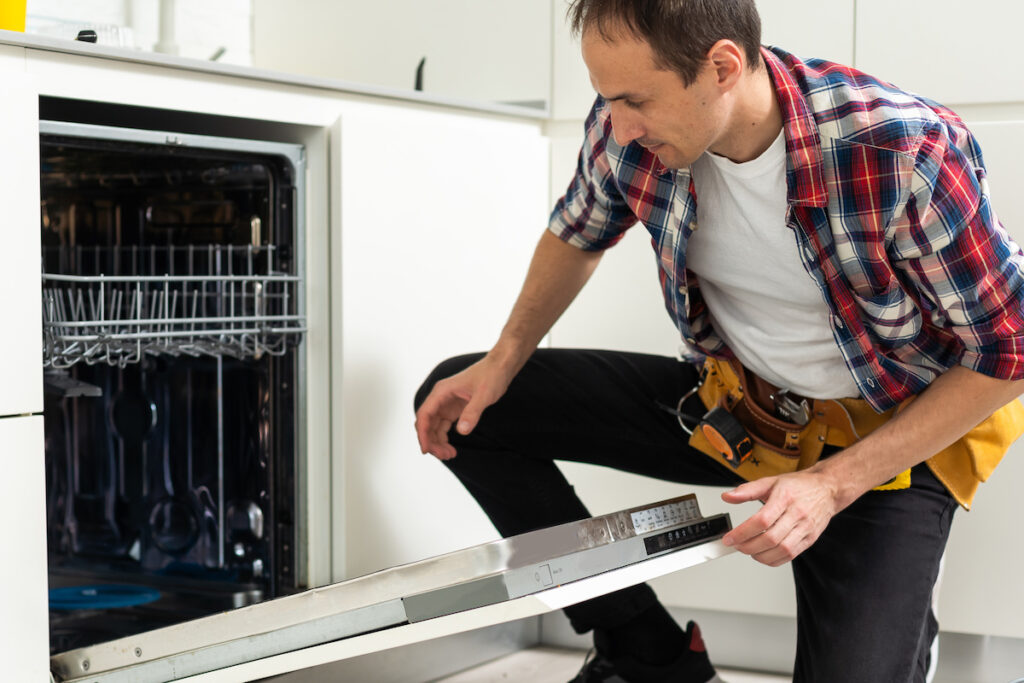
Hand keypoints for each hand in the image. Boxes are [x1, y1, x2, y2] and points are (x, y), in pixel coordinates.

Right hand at [414, 355, 513, 460]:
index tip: (426, 450)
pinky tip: (452, 448)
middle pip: (427, 423)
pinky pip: (443, 426)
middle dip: (432, 441)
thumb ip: (472, 412)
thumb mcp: (484, 395)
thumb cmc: (491, 376)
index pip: (424, 415)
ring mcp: (446, 404)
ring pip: (434, 427)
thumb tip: (462, 431)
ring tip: (450, 455)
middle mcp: (440, 398)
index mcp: (441, 392)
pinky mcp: (454, 409)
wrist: (500, 367)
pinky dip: (444, 438)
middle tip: (445, 456)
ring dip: (438, 442)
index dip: (423, 434)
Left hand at [719, 469, 840, 566]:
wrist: (827, 489)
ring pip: (782, 550)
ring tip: (748, 551)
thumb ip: (747, 490)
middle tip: (736, 545)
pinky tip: (763, 555)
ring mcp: (805, 528)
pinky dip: (774, 560)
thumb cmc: (799, 485)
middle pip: (770, 538)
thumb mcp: (771, 481)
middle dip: (749, 547)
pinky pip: (791, 555)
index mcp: (785, 498)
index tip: (729, 538)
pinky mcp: (810, 539)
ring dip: (761, 556)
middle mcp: (797, 514)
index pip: (761, 520)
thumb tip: (727, 497)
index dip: (743, 532)